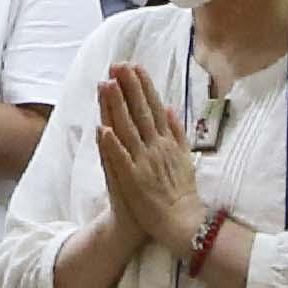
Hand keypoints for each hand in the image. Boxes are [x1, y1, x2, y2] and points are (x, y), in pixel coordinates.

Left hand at [97, 63, 205, 258]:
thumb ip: (176, 131)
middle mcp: (156, 147)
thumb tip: (169, 107)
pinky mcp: (134, 180)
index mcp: (167, 141)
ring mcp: (144, 163)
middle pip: (139, 112)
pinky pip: (120, 160)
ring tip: (106, 85)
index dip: (142, 86)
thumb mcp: (184, 156)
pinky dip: (112, 145)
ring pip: (127, 130)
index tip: (133, 66)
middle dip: (128, 87)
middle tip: (117, 65)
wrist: (183, 222)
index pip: (153, 107)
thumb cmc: (181, 191)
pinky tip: (103, 129)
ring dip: (116, 107)